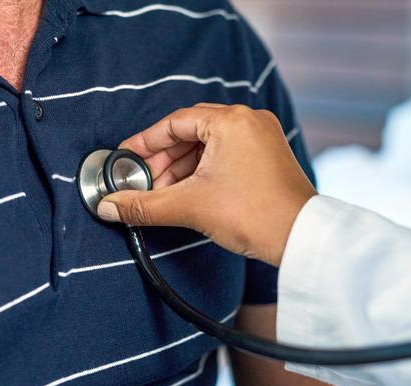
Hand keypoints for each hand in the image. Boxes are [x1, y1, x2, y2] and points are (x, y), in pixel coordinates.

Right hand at [98, 104, 315, 265]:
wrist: (302, 239)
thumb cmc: (255, 215)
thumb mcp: (190, 207)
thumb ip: (144, 205)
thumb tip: (108, 207)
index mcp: (231, 120)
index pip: (174, 123)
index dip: (144, 143)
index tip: (126, 160)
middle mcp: (249, 121)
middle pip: (191, 133)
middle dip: (163, 160)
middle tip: (142, 183)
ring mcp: (263, 137)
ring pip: (209, 145)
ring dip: (183, 168)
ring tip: (163, 194)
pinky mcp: (270, 156)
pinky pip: (227, 154)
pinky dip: (205, 171)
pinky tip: (189, 192)